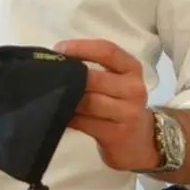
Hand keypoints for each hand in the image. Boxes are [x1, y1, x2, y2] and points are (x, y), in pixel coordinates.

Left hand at [54, 39, 157, 171]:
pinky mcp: (116, 134)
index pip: (107, 51)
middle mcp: (133, 88)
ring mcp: (127, 113)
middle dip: (69, 77)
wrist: (141, 142)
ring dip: (67, 100)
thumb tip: (58, 62)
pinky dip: (69, 118)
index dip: (81, 47)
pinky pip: (85, 123)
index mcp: (132, 69)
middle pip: (94, 78)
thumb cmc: (122, 105)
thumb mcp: (118, 83)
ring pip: (88, 102)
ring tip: (52, 97)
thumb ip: (95, 70)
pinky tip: (61, 116)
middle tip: (48, 77)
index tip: (59, 49)